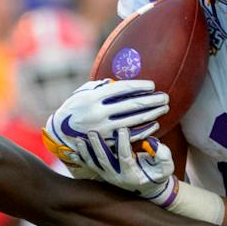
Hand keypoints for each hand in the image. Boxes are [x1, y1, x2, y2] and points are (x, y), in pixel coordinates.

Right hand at [43, 78, 168, 164]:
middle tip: (165, 97)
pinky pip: (129, 136)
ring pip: (134, 121)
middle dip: (151, 100)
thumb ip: (104, 87)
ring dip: (152, 114)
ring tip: (164, 108)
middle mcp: (98, 113)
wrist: (60, 132)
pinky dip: (143, 130)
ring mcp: (103, 129)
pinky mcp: (106, 142)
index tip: (152, 86)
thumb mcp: (84, 92)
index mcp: (93, 97)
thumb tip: (124, 83)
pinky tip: (154, 124)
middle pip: (132, 105)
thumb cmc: (75, 107)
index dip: (140, 87)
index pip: (123, 90)